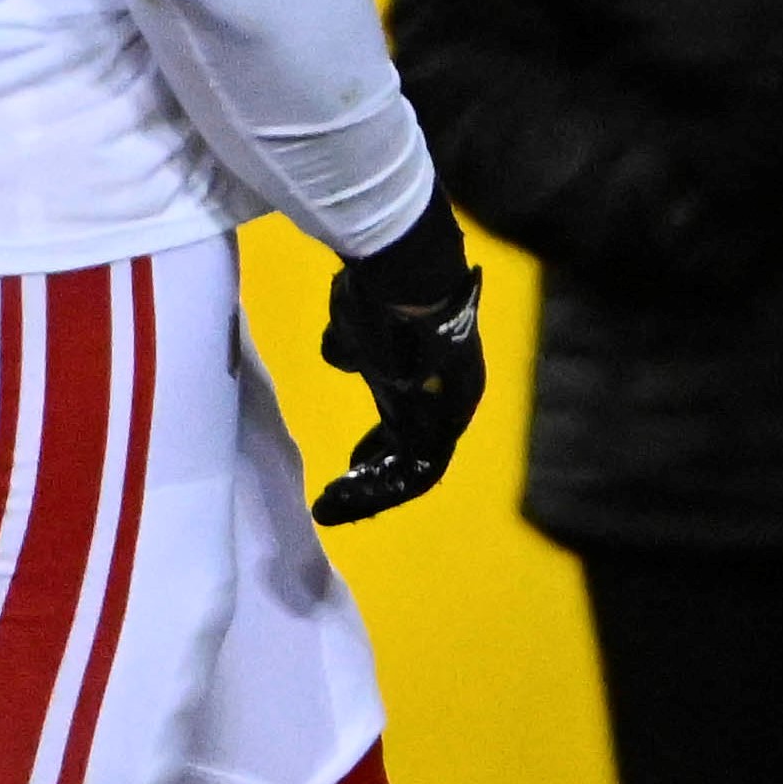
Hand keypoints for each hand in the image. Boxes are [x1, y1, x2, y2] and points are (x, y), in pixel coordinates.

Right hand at [311, 207, 485, 524]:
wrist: (406, 278)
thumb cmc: (379, 293)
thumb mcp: (357, 327)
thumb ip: (352, 347)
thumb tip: (342, 354)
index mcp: (435, 374)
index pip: (409, 421)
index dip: (378, 446)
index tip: (352, 462)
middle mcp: (451, 399)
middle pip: (412, 449)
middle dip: (374, 475)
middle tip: (340, 491)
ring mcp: (450, 414)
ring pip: (412, 469)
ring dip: (369, 492)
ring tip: (331, 505)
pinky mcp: (440, 429)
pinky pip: (412, 476)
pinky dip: (373, 493)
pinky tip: (335, 499)